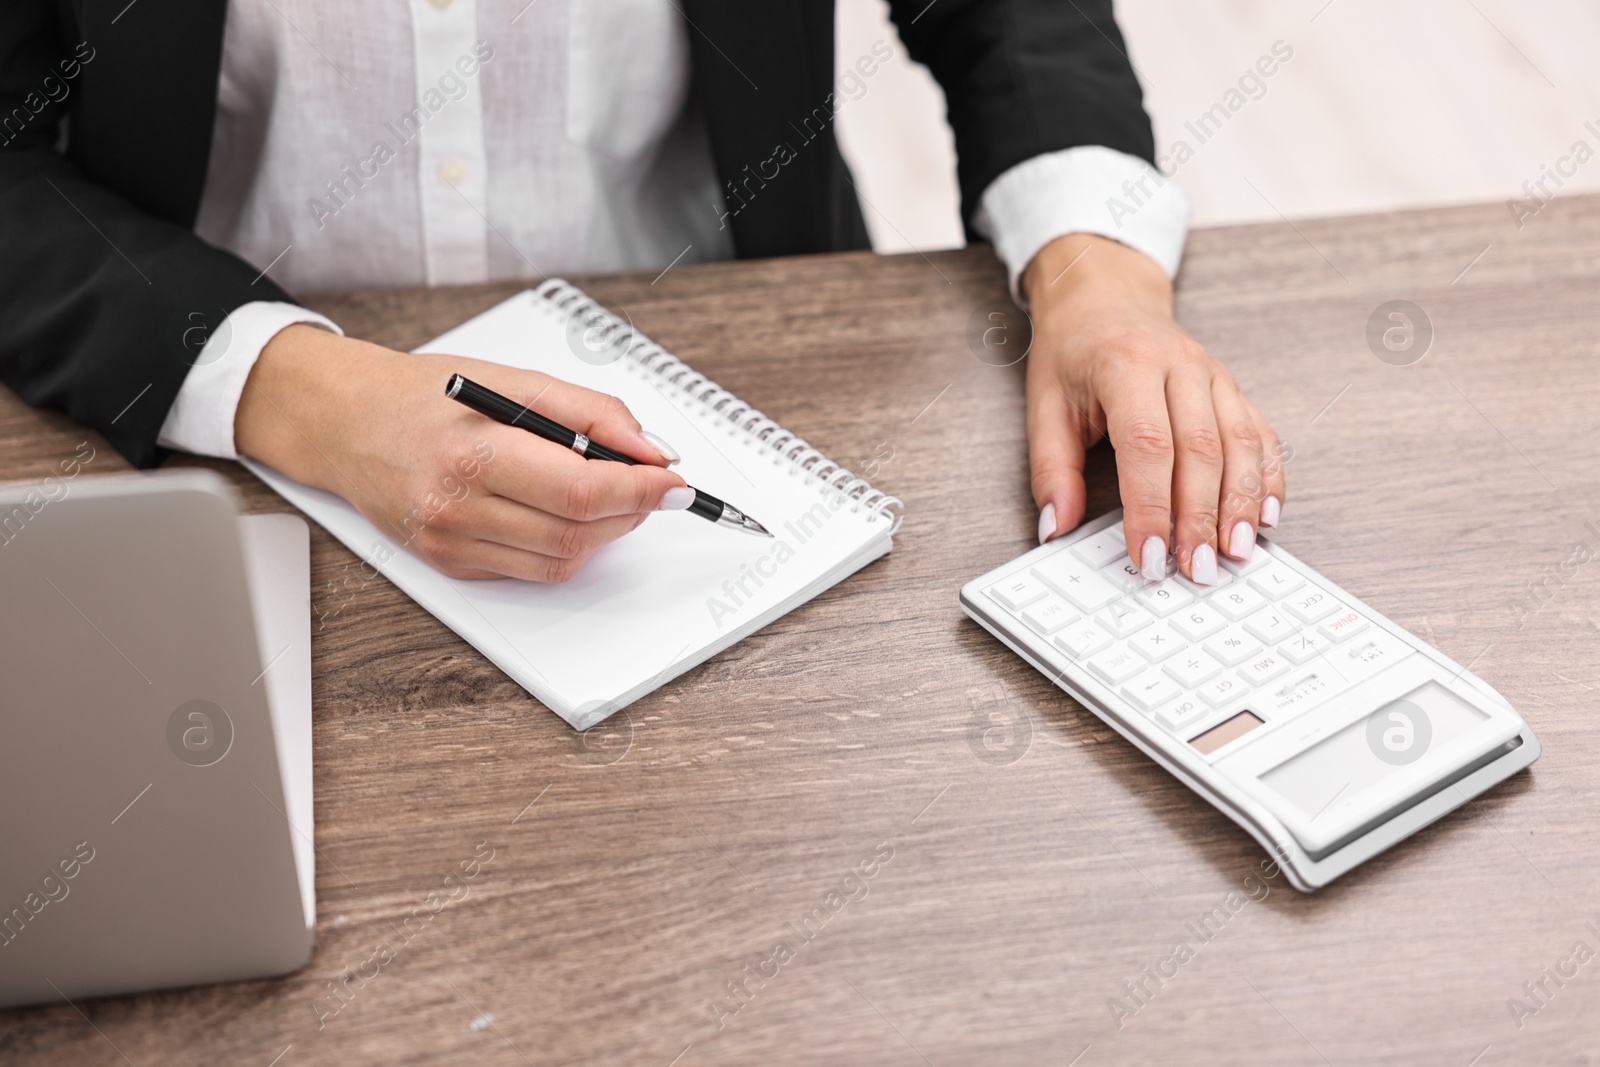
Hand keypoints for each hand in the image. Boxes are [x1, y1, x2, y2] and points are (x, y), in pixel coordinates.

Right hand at [235, 325, 689, 580]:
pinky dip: (566, 546)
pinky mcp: (450, 565)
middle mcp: (457, 506)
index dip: (642, 491)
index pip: (582, 490)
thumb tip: (652, 451)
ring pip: (562, 561)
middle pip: (578, 532)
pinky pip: (532, 570)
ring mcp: (451, 543)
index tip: (675, 482)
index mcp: (473, 452)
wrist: (346, 423)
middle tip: (653, 487)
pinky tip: (566, 513)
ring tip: (613, 497)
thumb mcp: (514, 380)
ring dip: (605, 534)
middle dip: (631, 512)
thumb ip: (591, 413)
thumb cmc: (426, 396)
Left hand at [1023, 234, 1284, 584]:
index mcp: (1125, 365)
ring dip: (1241, 504)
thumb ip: (1051, 470)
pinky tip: (1266, 515)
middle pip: (1200, 450)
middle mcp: (1178, 366)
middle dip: (1200, 518)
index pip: (1146, 445)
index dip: (1151, 506)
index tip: (1149, 556)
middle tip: (1195, 570)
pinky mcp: (1233, 387)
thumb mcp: (1044, 406)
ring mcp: (1213, 375)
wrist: (1105, 297)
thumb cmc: (1073, 352)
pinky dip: (1267, 478)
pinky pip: (1260, 434)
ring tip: (1234, 553)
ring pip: (1240, 443)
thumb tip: (1056, 528)